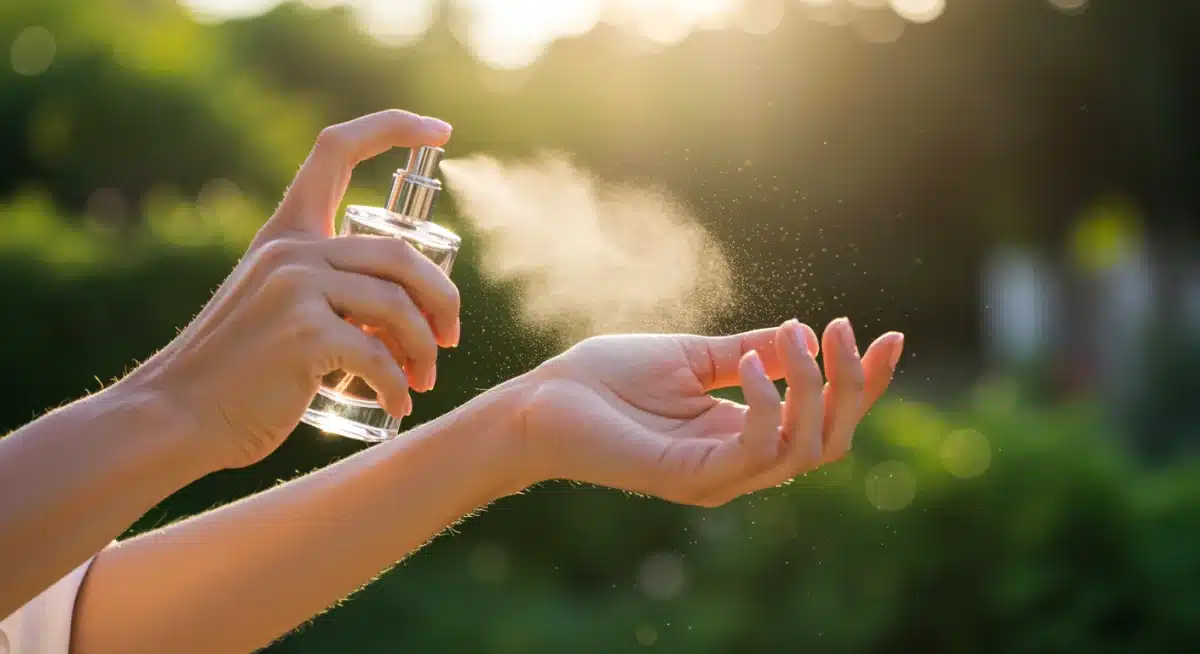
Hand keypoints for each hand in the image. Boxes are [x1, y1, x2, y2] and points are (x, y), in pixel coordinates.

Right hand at [119, 110, 459, 469]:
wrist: (176, 416)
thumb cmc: (239, 375)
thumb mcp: (278, 311)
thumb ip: (332, 296)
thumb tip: (411, 316)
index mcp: (285, 233)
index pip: (337, 149)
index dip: (393, 127)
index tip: (441, 130)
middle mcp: (290, 250)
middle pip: (400, 254)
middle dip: (442, 298)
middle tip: (450, 338)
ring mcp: (295, 288)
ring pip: (398, 306)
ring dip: (425, 349)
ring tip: (424, 380)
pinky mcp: (304, 335)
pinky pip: (379, 356)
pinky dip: (397, 387)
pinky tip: (397, 406)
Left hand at [517, 318, 903, 505]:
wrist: (545, 398)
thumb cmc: (610, 378)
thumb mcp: (694, 356)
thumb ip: (750, 353)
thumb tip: (803, 334)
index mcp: (744, 434)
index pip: (824, 420)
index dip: (864, 384)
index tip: (893, 336)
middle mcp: (740, 462)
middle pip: (831, 441)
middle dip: (852, 386)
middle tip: (843, 331)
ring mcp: (718, 476)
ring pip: (805, 450)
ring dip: (815, 389)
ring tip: (803, 338)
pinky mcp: (691, 477)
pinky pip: (757, 452)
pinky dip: (770, 406)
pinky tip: (757, 366)